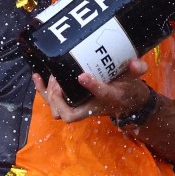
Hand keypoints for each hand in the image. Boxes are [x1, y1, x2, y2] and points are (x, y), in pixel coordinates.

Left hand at [32, 59, 150, 122]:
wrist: (127, 103)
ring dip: (51, 95)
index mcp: (110, 99)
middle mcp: (93, 107)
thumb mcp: (135, 79)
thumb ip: (137, 69)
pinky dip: (43, 90)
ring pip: (58, 111)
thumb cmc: (128, 90)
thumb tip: (137, 62)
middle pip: (70, 112)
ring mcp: (81, 108)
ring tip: (53, 76)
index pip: (102, 95)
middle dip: (60, 95)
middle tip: (60, 76)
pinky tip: (37, 76)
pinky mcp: (73, 103)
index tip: (83, 76)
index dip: (92, 86)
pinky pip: (53, 102)